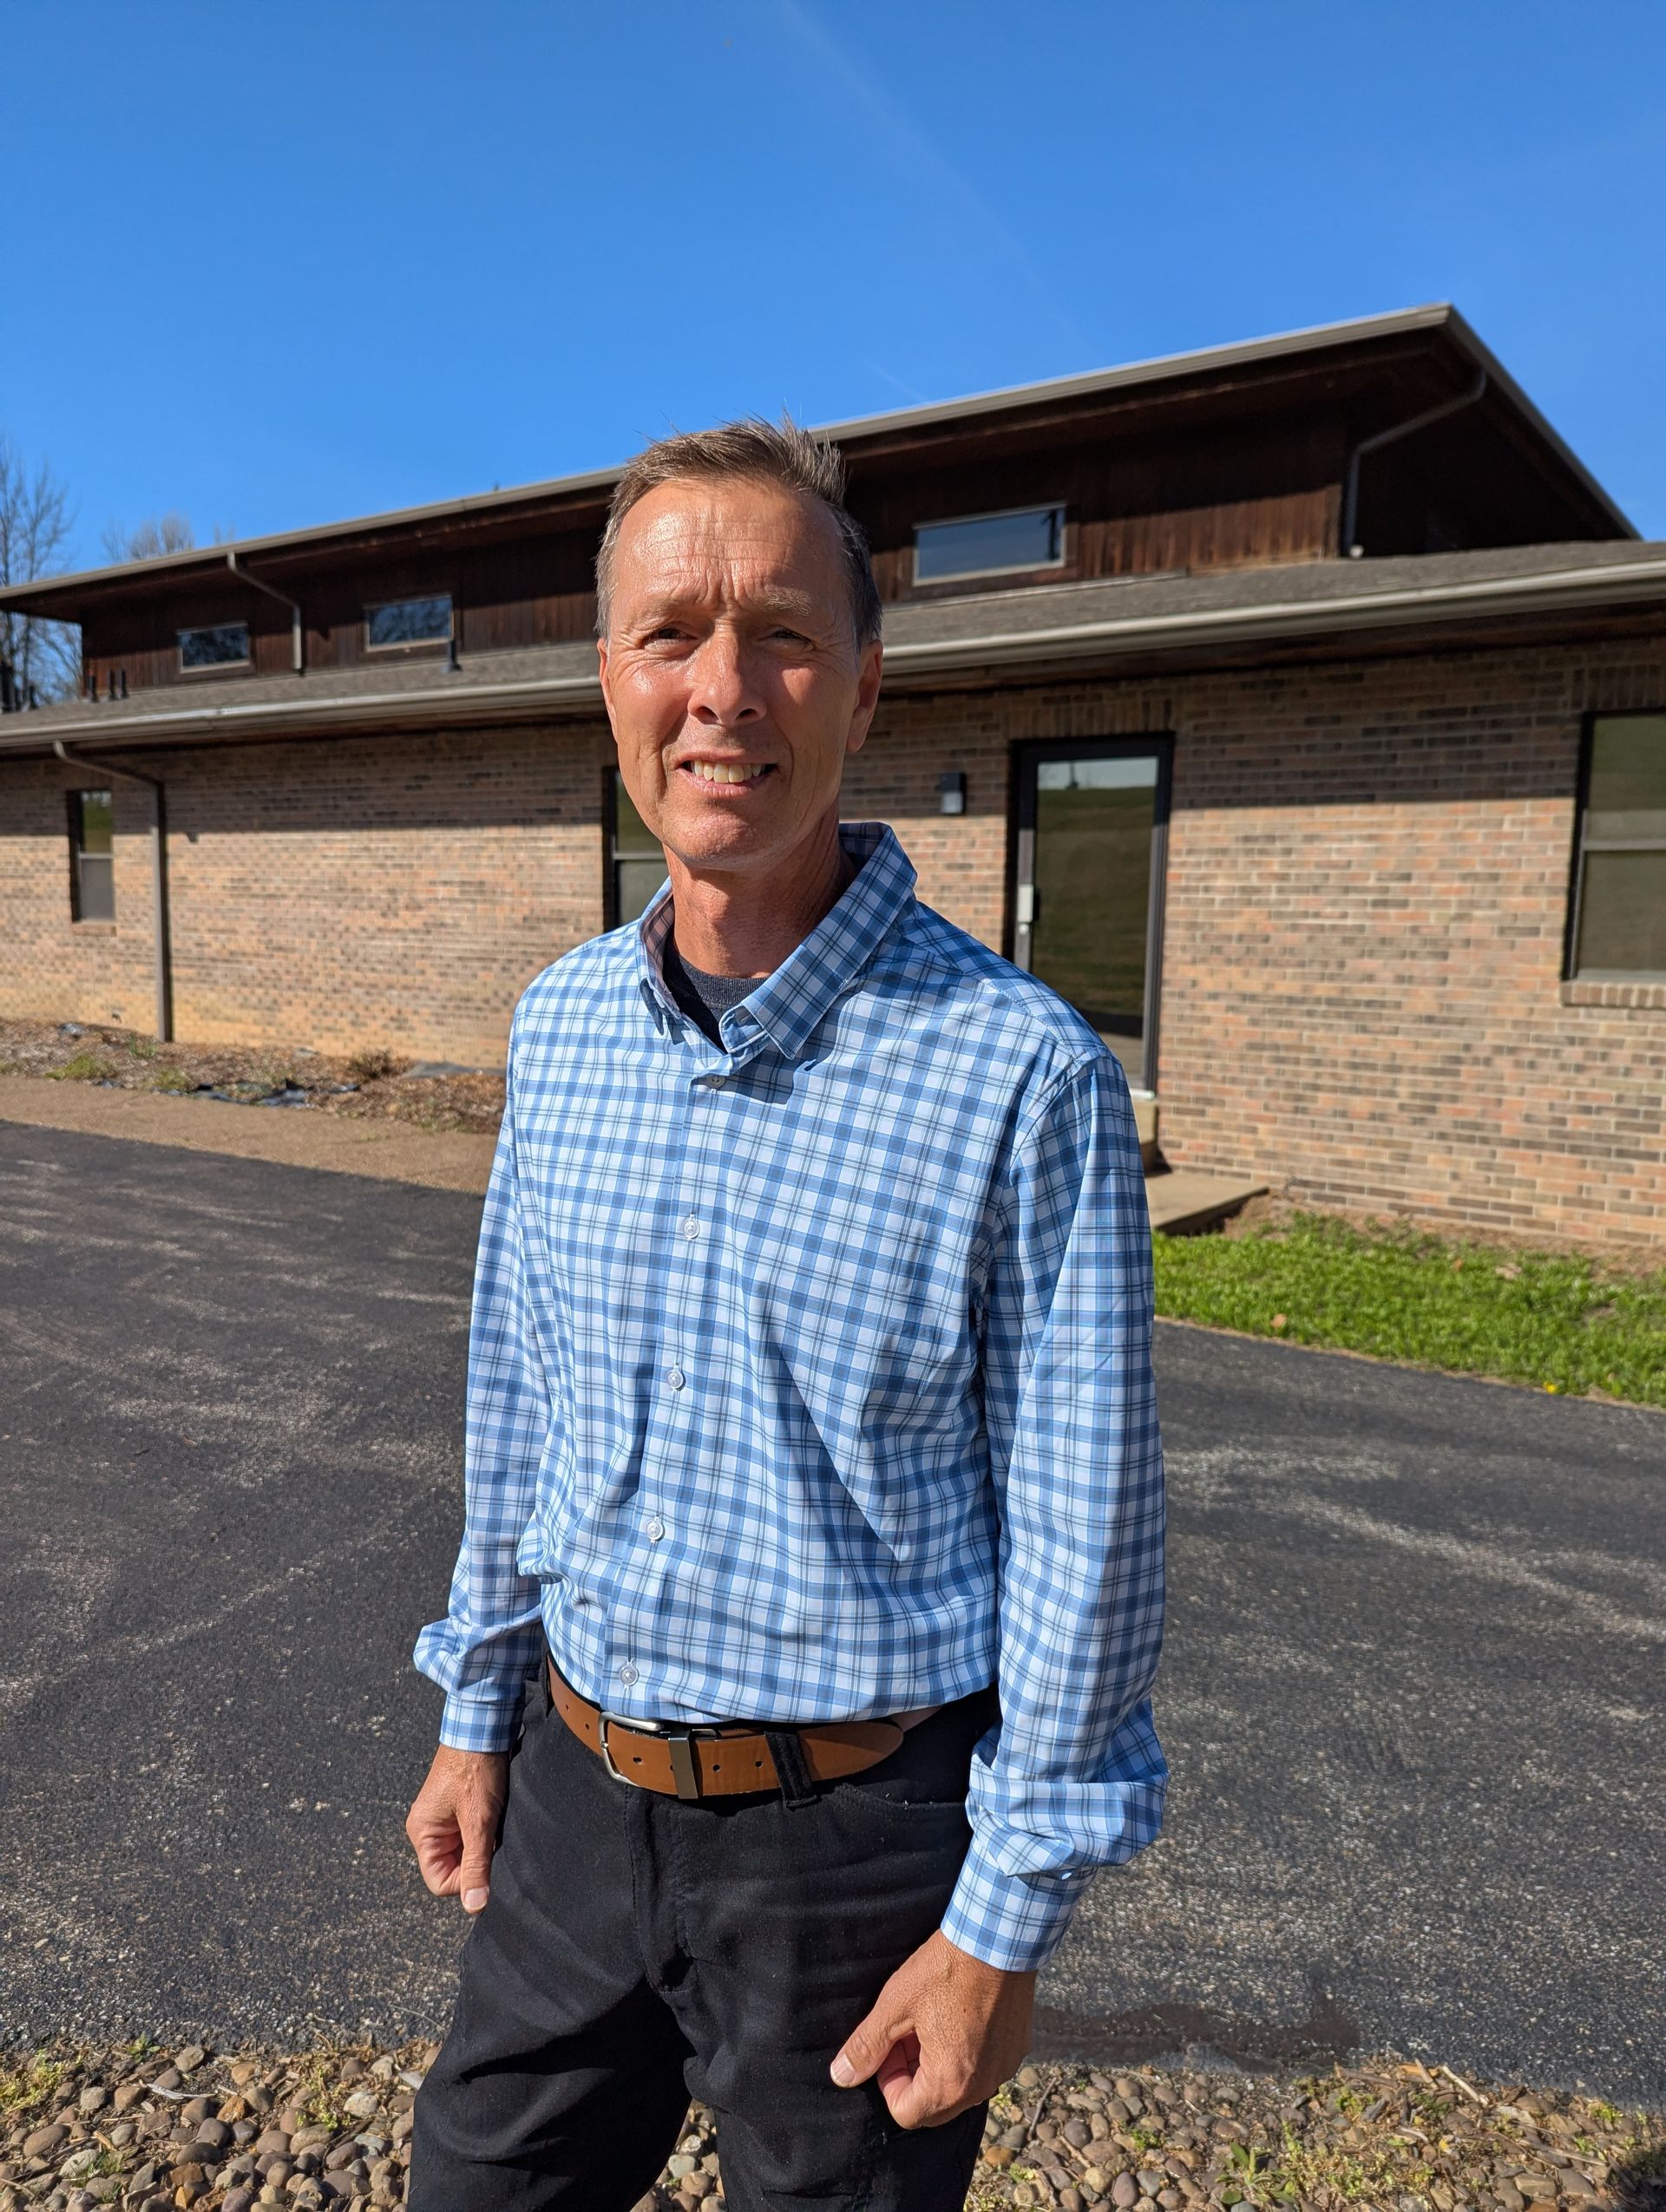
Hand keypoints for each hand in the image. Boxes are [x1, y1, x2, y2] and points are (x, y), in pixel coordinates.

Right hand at [405, 1746, 509, 1914]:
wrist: (483, 1728)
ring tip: (492, 1822)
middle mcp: (427, 1828)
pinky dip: (485, 1831)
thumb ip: (475, 1864)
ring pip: (464, 1852)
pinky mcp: (457, 1810)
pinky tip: (494, 1815)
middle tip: (491, 1837)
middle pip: (451, 1868)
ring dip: (482, 1844)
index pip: (439, 1881)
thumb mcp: (478, 1822)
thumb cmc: (475, 1769)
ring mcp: (442, 1819)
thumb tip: (474, 1905)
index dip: (465, 1880)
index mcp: (422, 1833)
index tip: (487, 1861)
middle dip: (476, 1860)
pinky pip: (470, 1835)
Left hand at [829, 1929, 1035, 2127]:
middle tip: (907, 2035)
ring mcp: (1003, 2069)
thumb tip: (841, 2075)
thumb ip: (866, 2046)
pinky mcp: (1016, 2049)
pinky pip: (983, 2069)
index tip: (890, 2045)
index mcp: (949, 2084)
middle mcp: (981, 2087)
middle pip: (934, 2107)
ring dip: (938, 2066)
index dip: (887, 2082)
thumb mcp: (896, 2004)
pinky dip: (965, 2055)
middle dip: (912, 2076)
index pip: (905, 2112)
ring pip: (960, 2088)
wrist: (999, 1937)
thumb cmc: (945, 1970)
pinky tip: (959, 2017)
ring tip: (931, 2022)